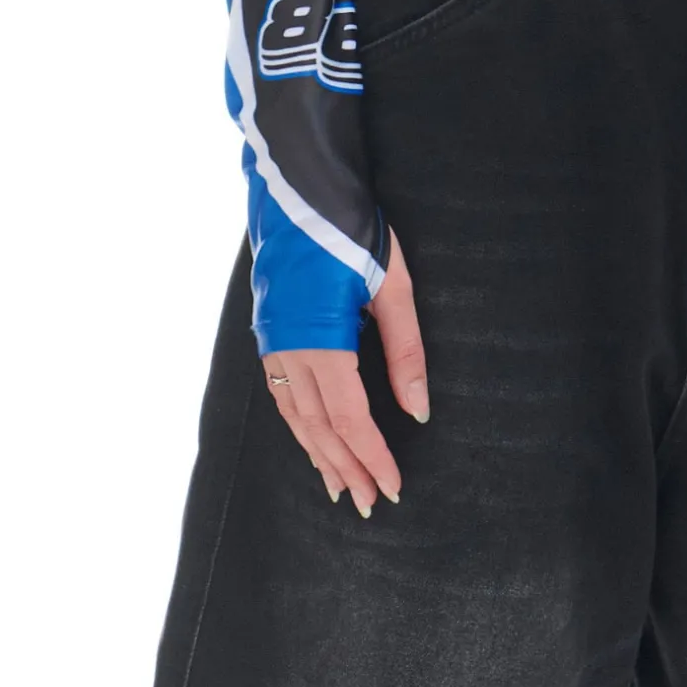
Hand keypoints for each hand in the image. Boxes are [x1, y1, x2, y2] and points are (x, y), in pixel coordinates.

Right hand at [260, 232, 429, 515]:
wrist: (300, 181)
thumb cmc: (351, 228)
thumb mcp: (392, 287)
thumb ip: (406, 353)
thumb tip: (418, 412)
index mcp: (320, 339)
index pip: (349, 418)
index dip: (371, 457)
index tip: (391, 488)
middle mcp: (287, 347)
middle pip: (318, 427)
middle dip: (345, 468)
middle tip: (367, 504)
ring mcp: (272, 339)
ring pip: (294, 415)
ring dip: (318, 455)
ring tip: (338, 488)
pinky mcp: (269, 330)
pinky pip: (282, 394)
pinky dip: (300, 426)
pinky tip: (313, 442)